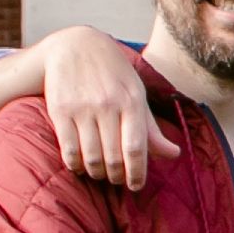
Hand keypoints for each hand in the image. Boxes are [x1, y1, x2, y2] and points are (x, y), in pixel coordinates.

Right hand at [28, 24, 164, 188]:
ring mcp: (82, 108)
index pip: (137, 148)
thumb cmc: (112, 74)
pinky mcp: (60, 110)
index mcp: (132, 102)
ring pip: (91, 157)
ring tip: (100, 173)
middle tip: (117, 180)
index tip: (136, 186)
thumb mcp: (136, 93)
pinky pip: (68, 150)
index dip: (137, 173)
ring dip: (96, 173)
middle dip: (117, 176)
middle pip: (113, 158)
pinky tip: (80, 165)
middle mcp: (107, 105)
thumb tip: (173, 154)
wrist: (75, 46)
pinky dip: (75, 165)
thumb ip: (151, 128)